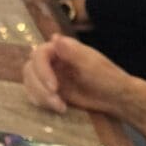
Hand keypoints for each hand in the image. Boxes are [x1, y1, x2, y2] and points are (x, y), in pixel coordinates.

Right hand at [22, 34, 139, 117]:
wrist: (115, 97)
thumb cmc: (107, 78)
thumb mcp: (91, 65)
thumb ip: (72, 52)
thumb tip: (54, 37)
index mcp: (62, 48)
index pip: (39, 54)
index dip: (42, 70)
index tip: (54, 87)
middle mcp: (52, 59)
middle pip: (30, 69)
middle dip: (39, 87)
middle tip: (55, 100)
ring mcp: (49, 74)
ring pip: (30, 83)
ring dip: (40, 96)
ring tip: (60, 107)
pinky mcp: (49, 89)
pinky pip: (34, 94)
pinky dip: (41, 102)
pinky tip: (59, 108)